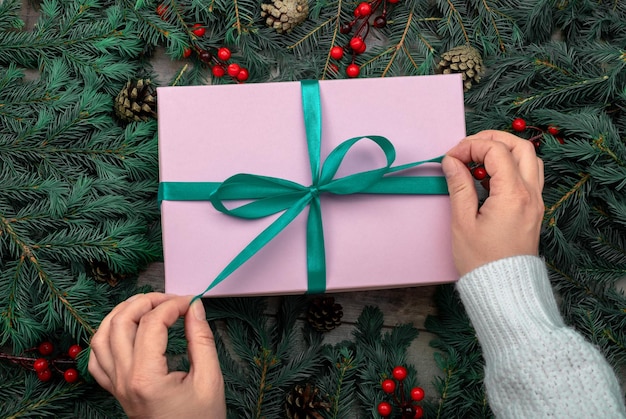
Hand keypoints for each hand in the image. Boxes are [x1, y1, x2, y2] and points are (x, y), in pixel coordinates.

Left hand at [89, 293, 225, 418]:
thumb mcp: (209, 380)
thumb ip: (201, 340)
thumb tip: (194, 307)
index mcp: (147, 378)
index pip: (152, 323)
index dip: (173, 305)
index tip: (192, 302)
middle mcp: (124, 380)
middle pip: (121, 322)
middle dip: (146, 301)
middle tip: (172, 300)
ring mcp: (115, 385)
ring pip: (101, 336)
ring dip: (122, 313)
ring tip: (147, 306)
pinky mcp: (114, 390)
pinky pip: (96, 358)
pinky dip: (106, 337)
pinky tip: (126, 331)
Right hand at [442, 130, 544, 275]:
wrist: (504, 291)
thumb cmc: (481, 262)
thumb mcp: (462, 222)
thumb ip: (459, 186)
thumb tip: (451, 162)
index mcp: (513, 194)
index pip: (496, 151)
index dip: (470, 146)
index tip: (451, 158)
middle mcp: (530, 194)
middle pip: (520, 146)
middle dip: (492, 139)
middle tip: (467, 147)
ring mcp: (536, 201)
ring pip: (529, 158)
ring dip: (504, 150)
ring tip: (478, 160)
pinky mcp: (534, 209)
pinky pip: (528, 175)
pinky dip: (510, 167)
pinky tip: (489, 178)